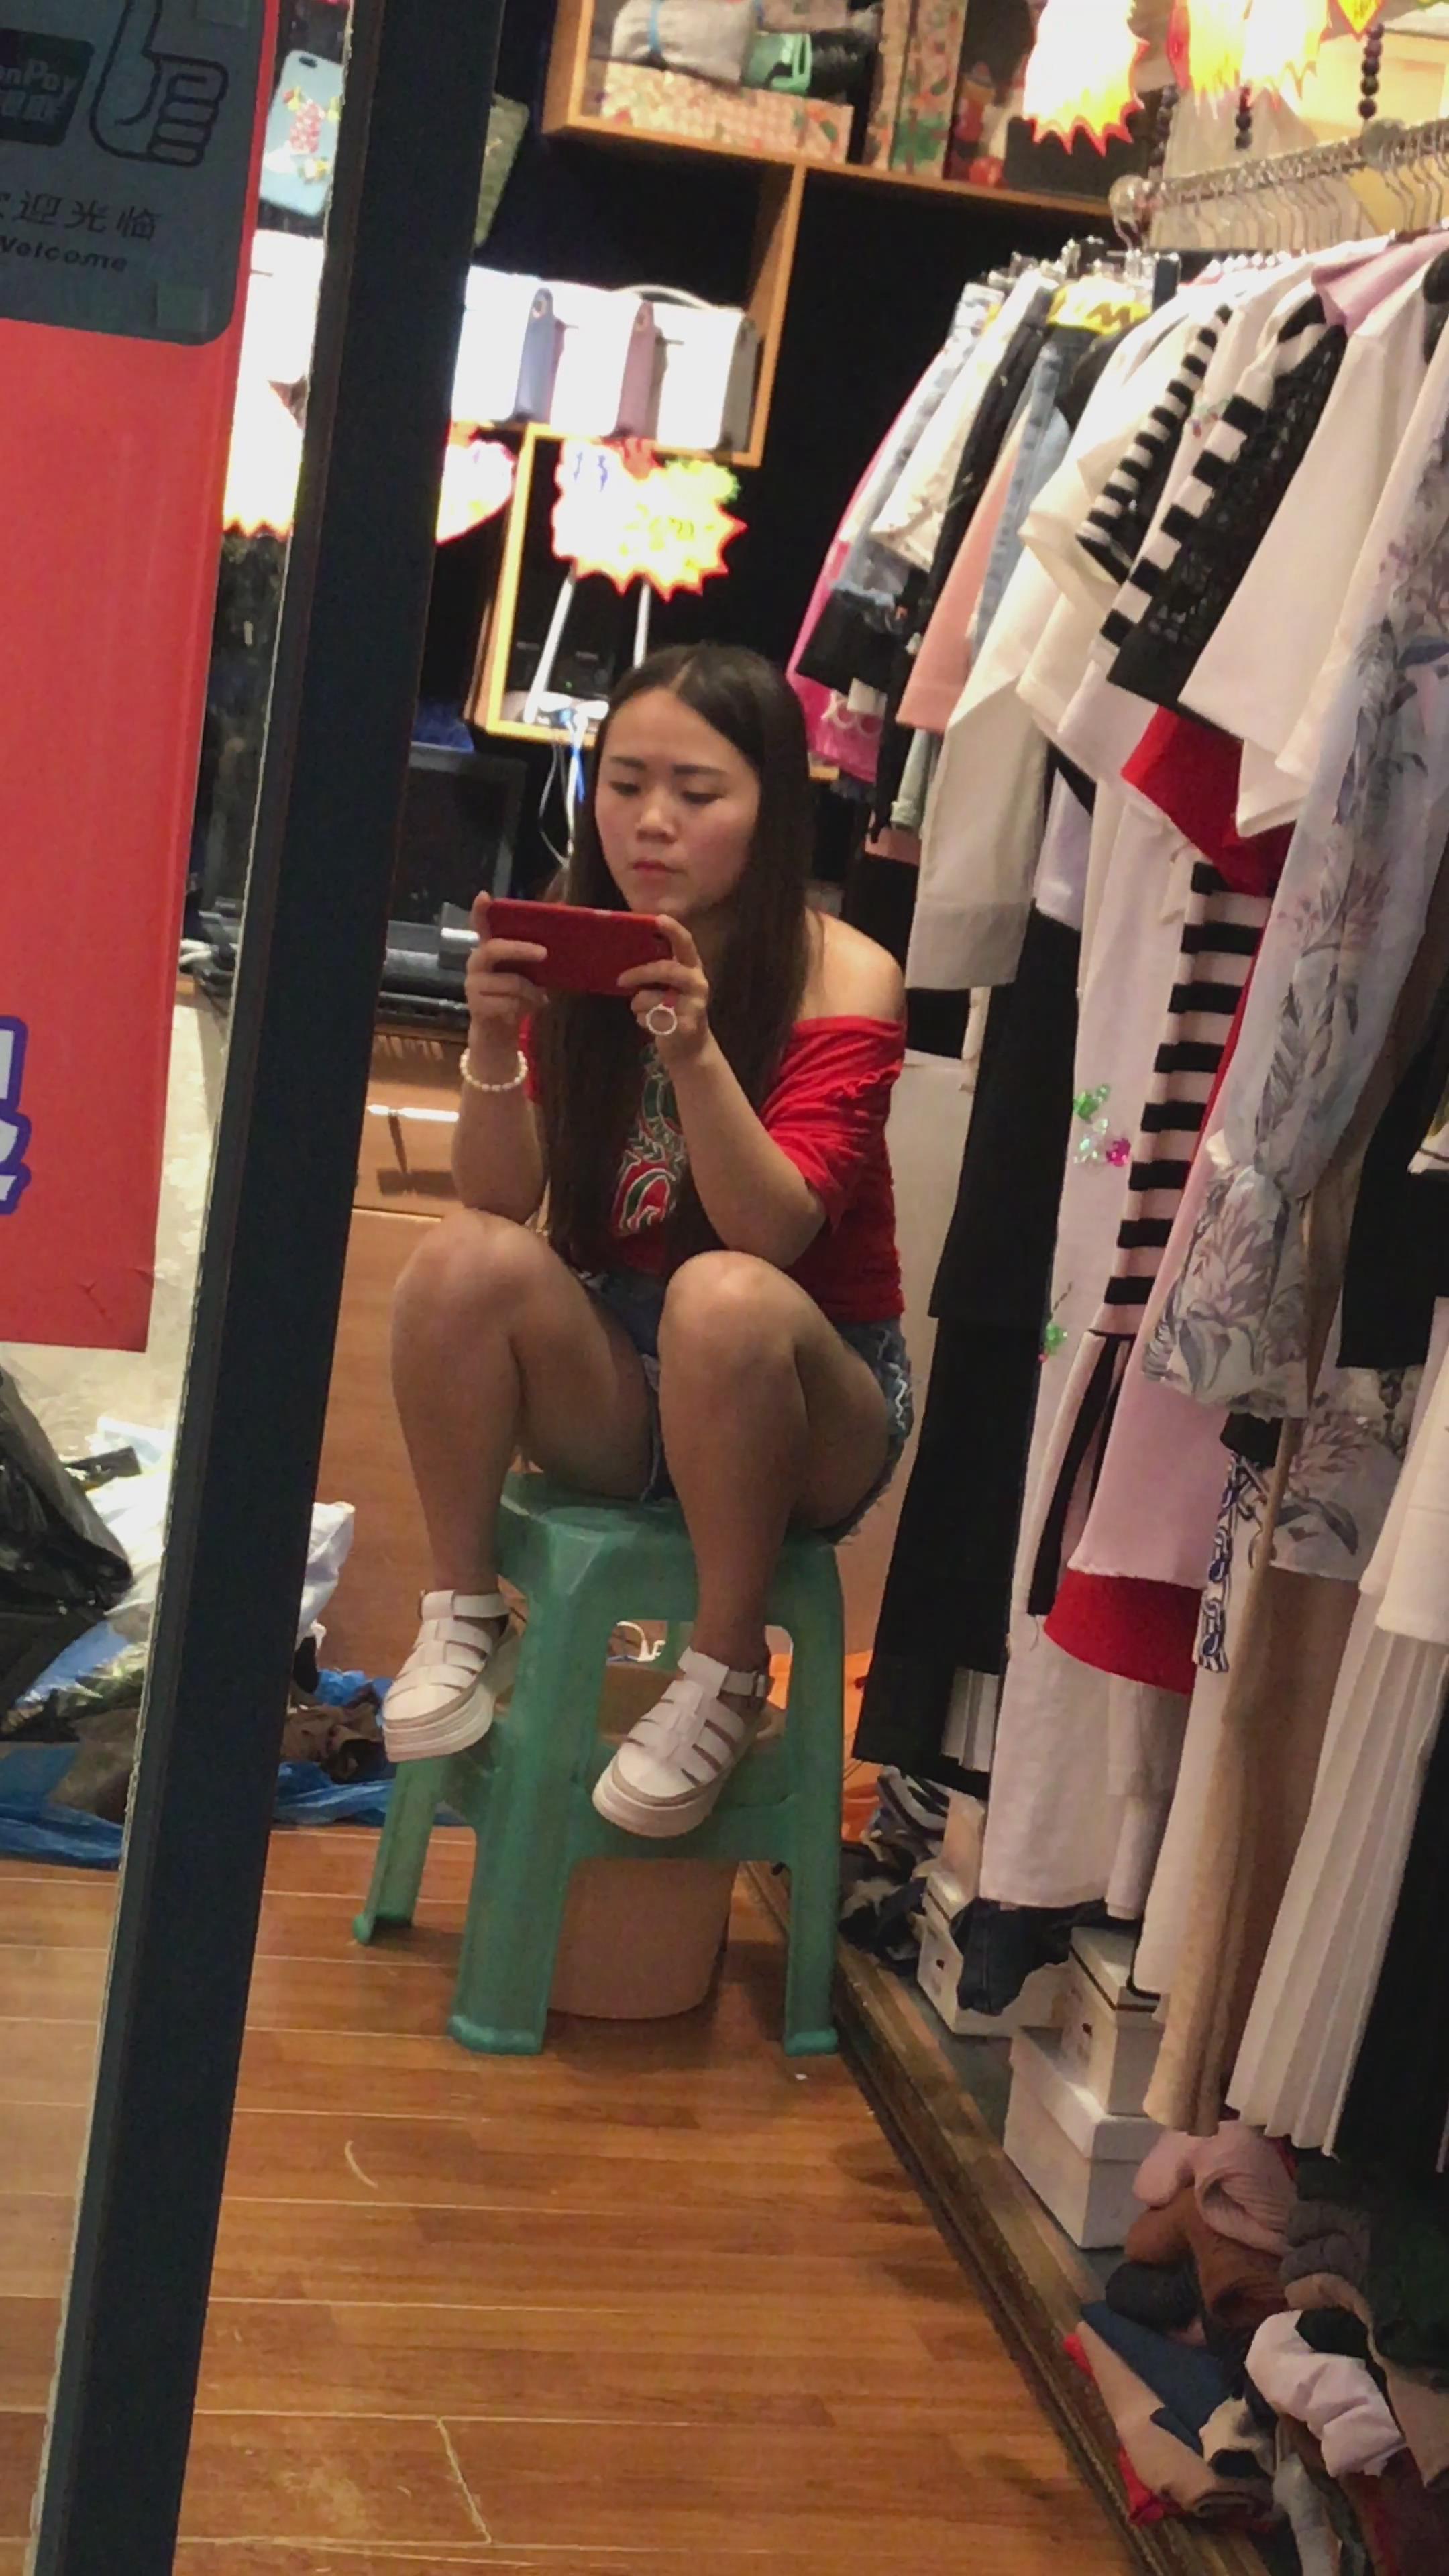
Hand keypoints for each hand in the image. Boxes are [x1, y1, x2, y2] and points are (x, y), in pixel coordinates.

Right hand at [465, 894, 547, 1062]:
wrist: (498, 1033)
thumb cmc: (515, 995)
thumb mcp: (527, 972)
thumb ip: (535, 953)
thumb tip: (561, 922)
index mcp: (488, 949)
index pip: (480, 925)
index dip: (480, 910)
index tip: (484, 896)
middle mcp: (475, 963)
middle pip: (494, 949)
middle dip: (520, 949)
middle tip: (544, 952)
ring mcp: (472, 985)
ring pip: (510, 982)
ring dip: (531, 992)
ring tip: (539, 998)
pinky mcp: (476, 1006)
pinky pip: (509, 1003)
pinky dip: (524, 1008)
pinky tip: (525, 1010)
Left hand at [617, 915, 711, 1066]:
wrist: (689, 1046)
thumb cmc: (672, 1007)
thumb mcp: (667, 984)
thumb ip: (656, 968)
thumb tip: (625, 950)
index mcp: (691, 966)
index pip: (685, 942)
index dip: (672, 930)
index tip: (656, 919)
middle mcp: (697, 982)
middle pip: (667, 969)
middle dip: (640, 973)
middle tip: (620, 979)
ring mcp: (695, 1005)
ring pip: (653, 998)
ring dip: (638, 1003)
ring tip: (639, 1008)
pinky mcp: (686, 1026)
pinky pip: (653, 1019)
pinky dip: (643, 1020)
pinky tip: (650, 1022)